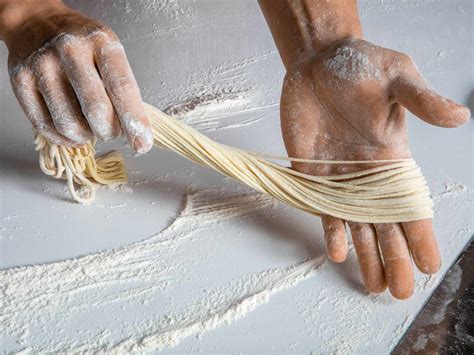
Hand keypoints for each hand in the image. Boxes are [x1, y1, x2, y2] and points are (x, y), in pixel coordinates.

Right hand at [1, 0, 152, 151]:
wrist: (37, 23)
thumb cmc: (82, 44)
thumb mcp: (109, 52)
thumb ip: (121, 87)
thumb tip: (135, 131)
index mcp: (100, 42)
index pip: (121, 87)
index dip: (134, 121)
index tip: (142, 144)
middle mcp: (70, 50)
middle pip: (95, 109)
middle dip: (109, 132)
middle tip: (111, 132)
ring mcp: (42, 65)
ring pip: (68, 123)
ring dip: (86, 136)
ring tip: (90, 129)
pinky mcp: (20, 80)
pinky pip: (44, 125)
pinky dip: (64, 138)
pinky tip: (72, 134)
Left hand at [280, 37, 469, 298]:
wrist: (319, 63)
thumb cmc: (362, 67)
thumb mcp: (398, 78)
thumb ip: (422, 101)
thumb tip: (460, 118)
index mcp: (393, 158)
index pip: (411, 205)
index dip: (420, 235)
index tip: (429, 265)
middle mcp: (367, 176)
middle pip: (384, 226)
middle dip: (393, 258)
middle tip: (400, 293)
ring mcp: (338, 177)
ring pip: (355, 225)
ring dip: (364, 255)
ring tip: (371, 286)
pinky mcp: (310, 172)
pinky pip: (321, 207)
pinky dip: (330, 230)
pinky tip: (338, 252)